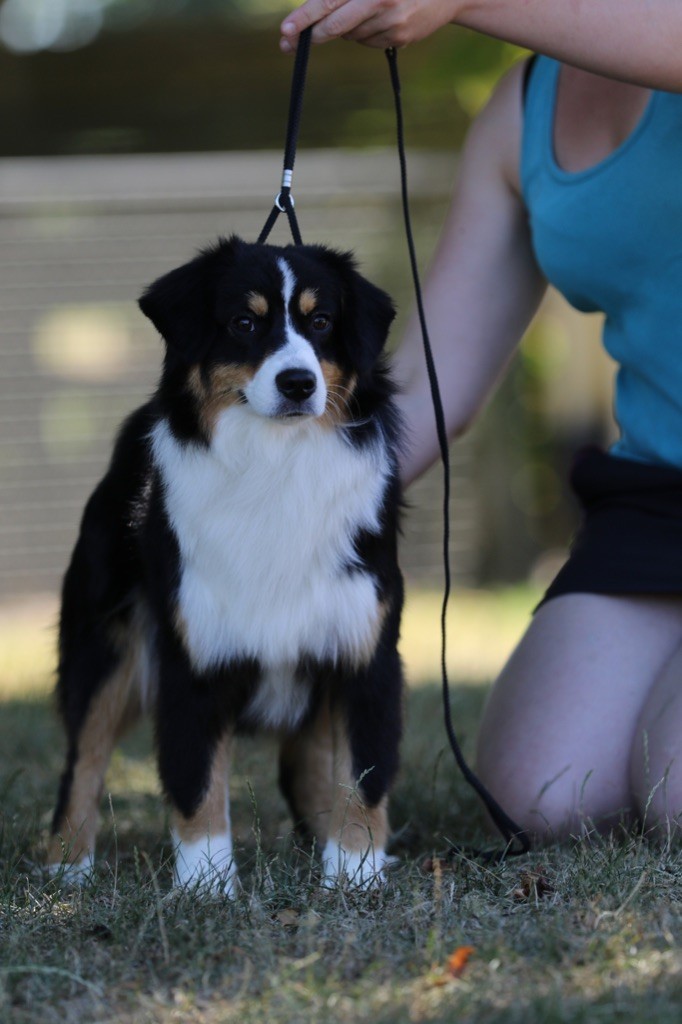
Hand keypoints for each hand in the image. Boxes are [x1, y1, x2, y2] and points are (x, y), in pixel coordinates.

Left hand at [280, 0, 460, 51]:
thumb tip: (313, 13)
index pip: (328, 1)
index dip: (304, 17)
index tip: (285, 31)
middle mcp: (379, 0)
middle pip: (334, 25)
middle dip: (310, 34)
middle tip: (287, 41)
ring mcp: (390, 22)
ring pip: (350, 34)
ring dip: (346, 28)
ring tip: (368, 9)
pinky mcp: (399, 38)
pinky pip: (368, 41)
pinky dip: (366, 33)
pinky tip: (383, 19)